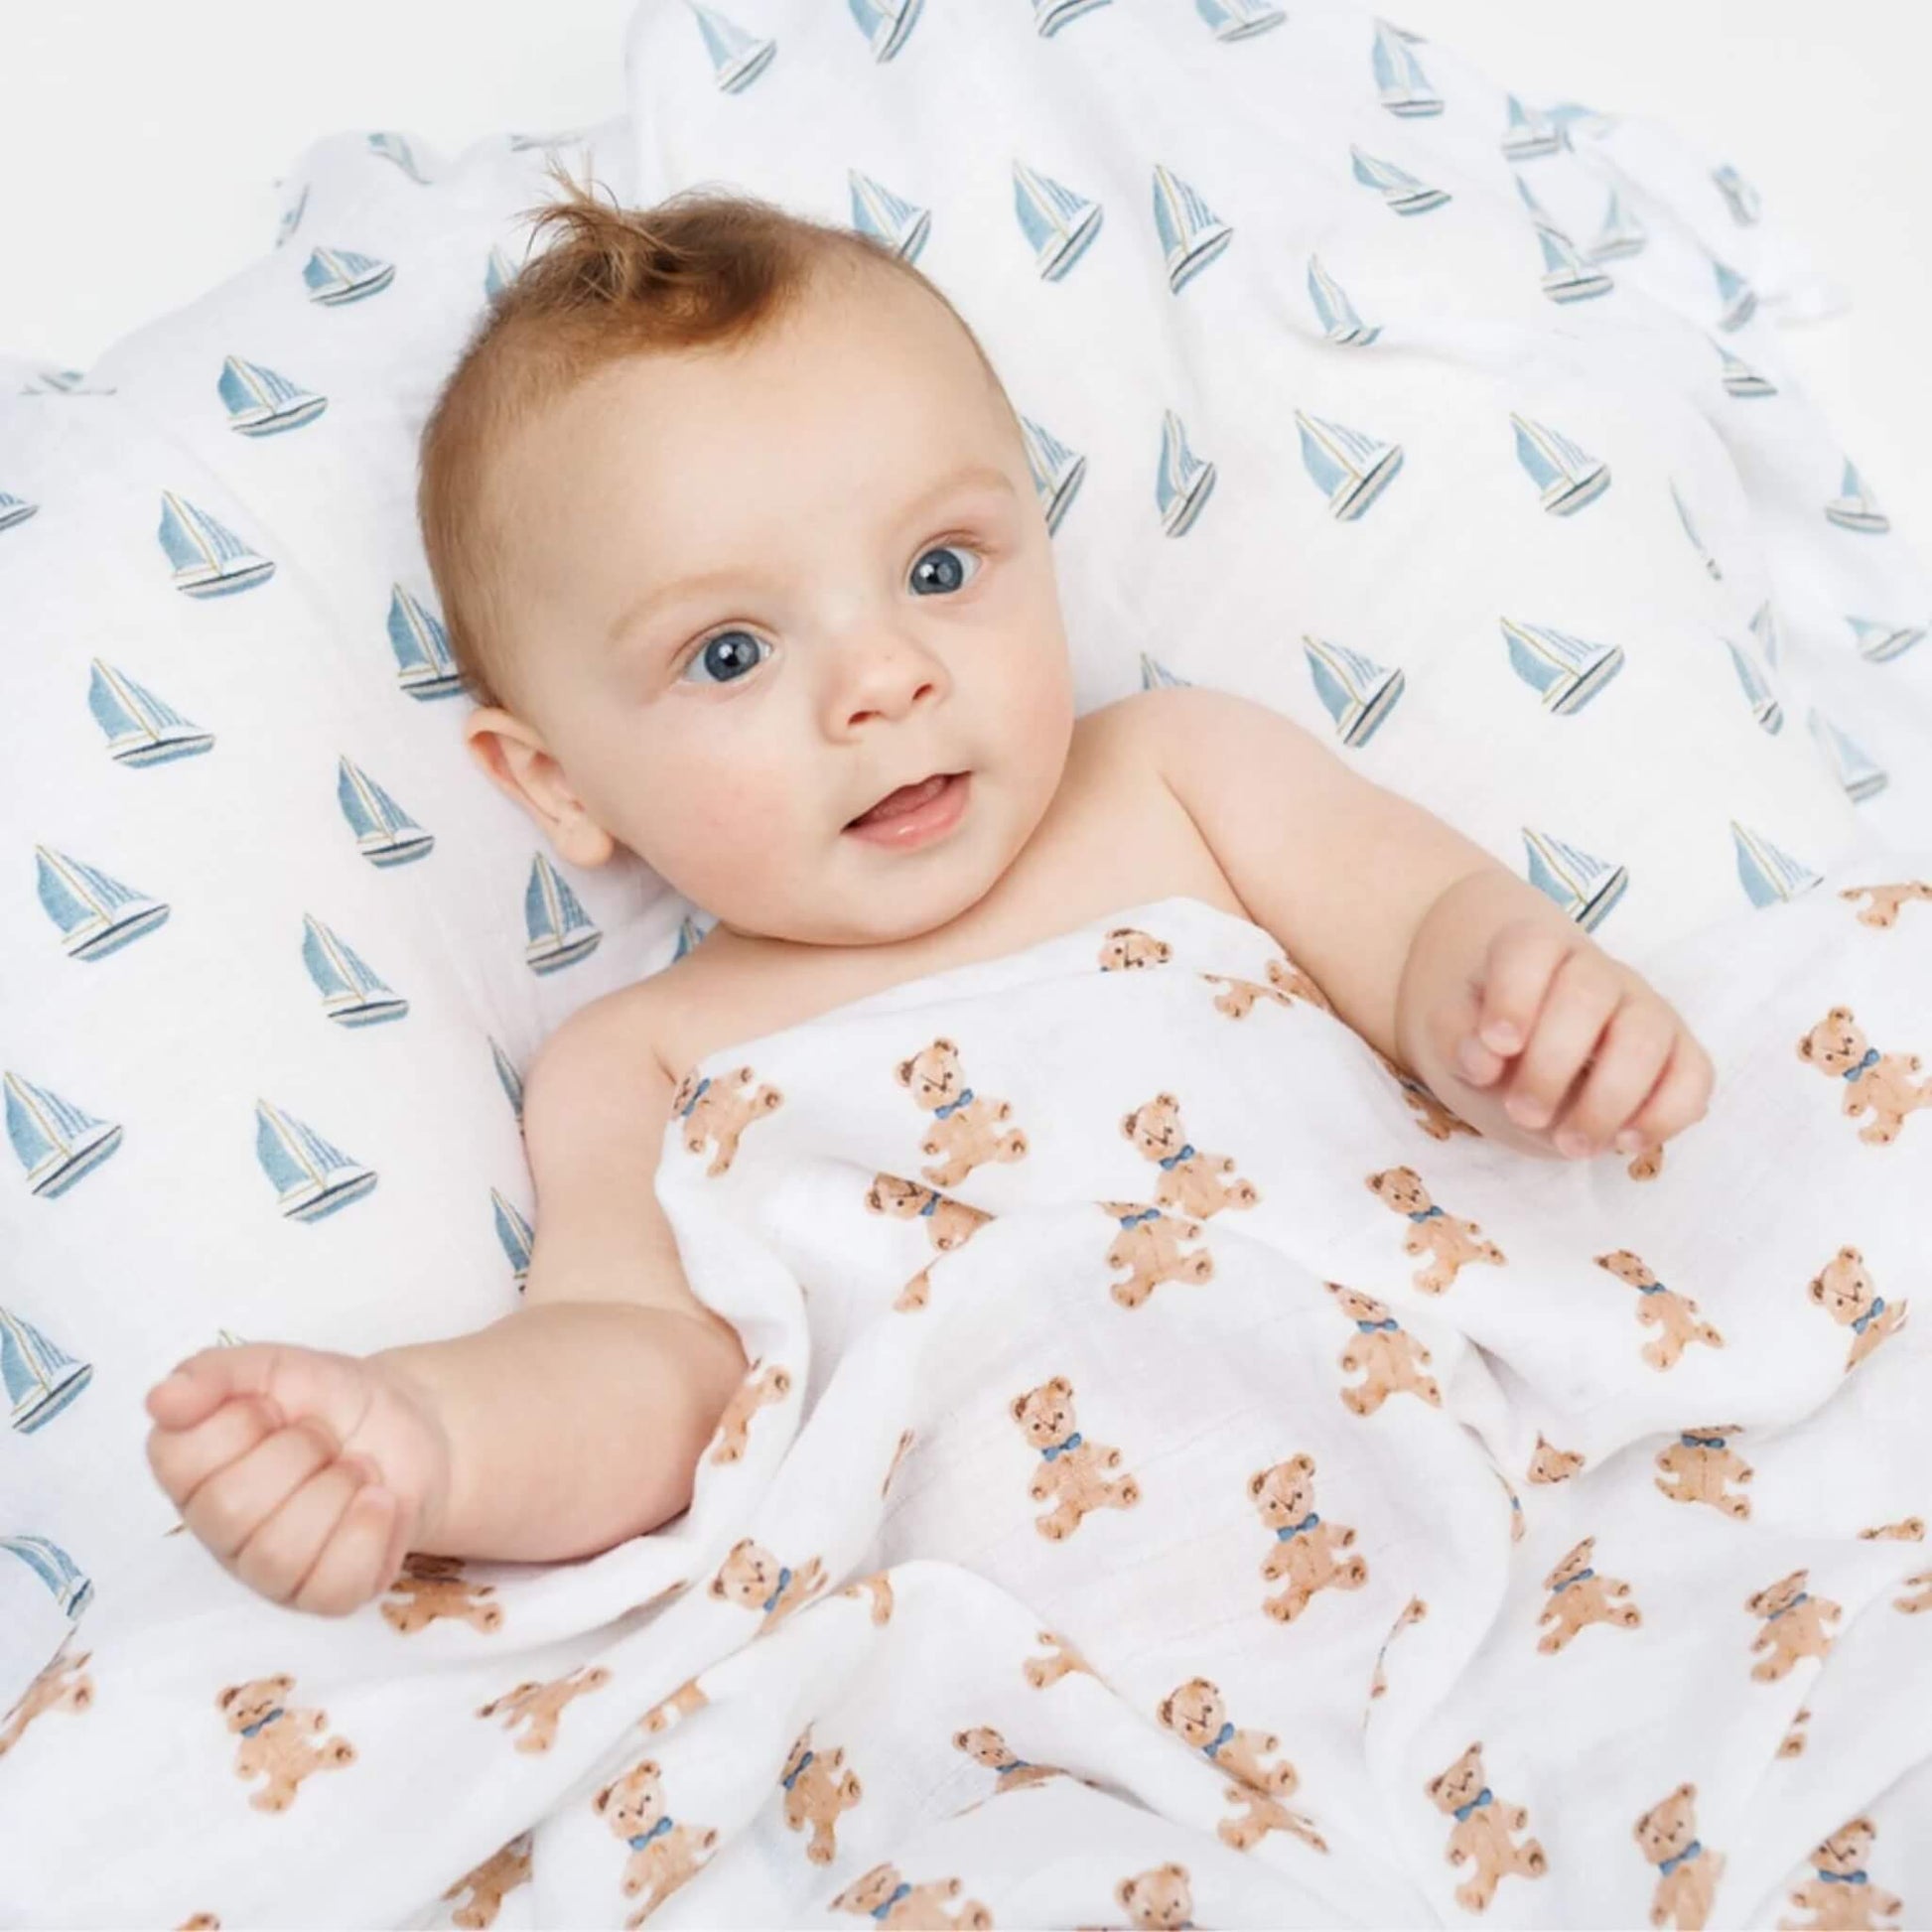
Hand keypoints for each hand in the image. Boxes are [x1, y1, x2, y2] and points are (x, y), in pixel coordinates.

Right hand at [145, 1343, 452, 1616]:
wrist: (411, 1423)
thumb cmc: (330, 1399)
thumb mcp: (275, 1364)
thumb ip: (215, 1373)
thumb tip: (161, 1399)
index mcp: (192, 1472)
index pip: (180, 1461)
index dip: (243, 1420)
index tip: (277, 1406)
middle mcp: (218, 1530)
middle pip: (230, 1509)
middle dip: (299, 1452)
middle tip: (324, 1437)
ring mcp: (267, 1571)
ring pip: (278, 1554)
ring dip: (336, 1490)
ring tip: (354, 1468)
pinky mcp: (322, 1595)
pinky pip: (331, 1586)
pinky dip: (367, 1531)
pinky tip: (378, 1501)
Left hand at [1450, 919, 1712, 1159]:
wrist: (1523, 1042)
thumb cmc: (1485, 1032)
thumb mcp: (1452, 1031)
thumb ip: (1456, 1034)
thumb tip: (1484, 1058)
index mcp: (1533, 951)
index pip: (1532, 947)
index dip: (1515, 994)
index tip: (1499, 1046)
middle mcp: (1595, 972)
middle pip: (1589, 994)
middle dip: (1553, 1064)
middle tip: (1522, 1113)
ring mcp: (1642, 1009)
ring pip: (1646, 1035)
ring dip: (1609, 1099)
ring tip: (1569, 1145)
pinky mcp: (1677, 1054)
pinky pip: (1694, 1074)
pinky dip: (1666, 1113)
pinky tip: (1624, 1142)